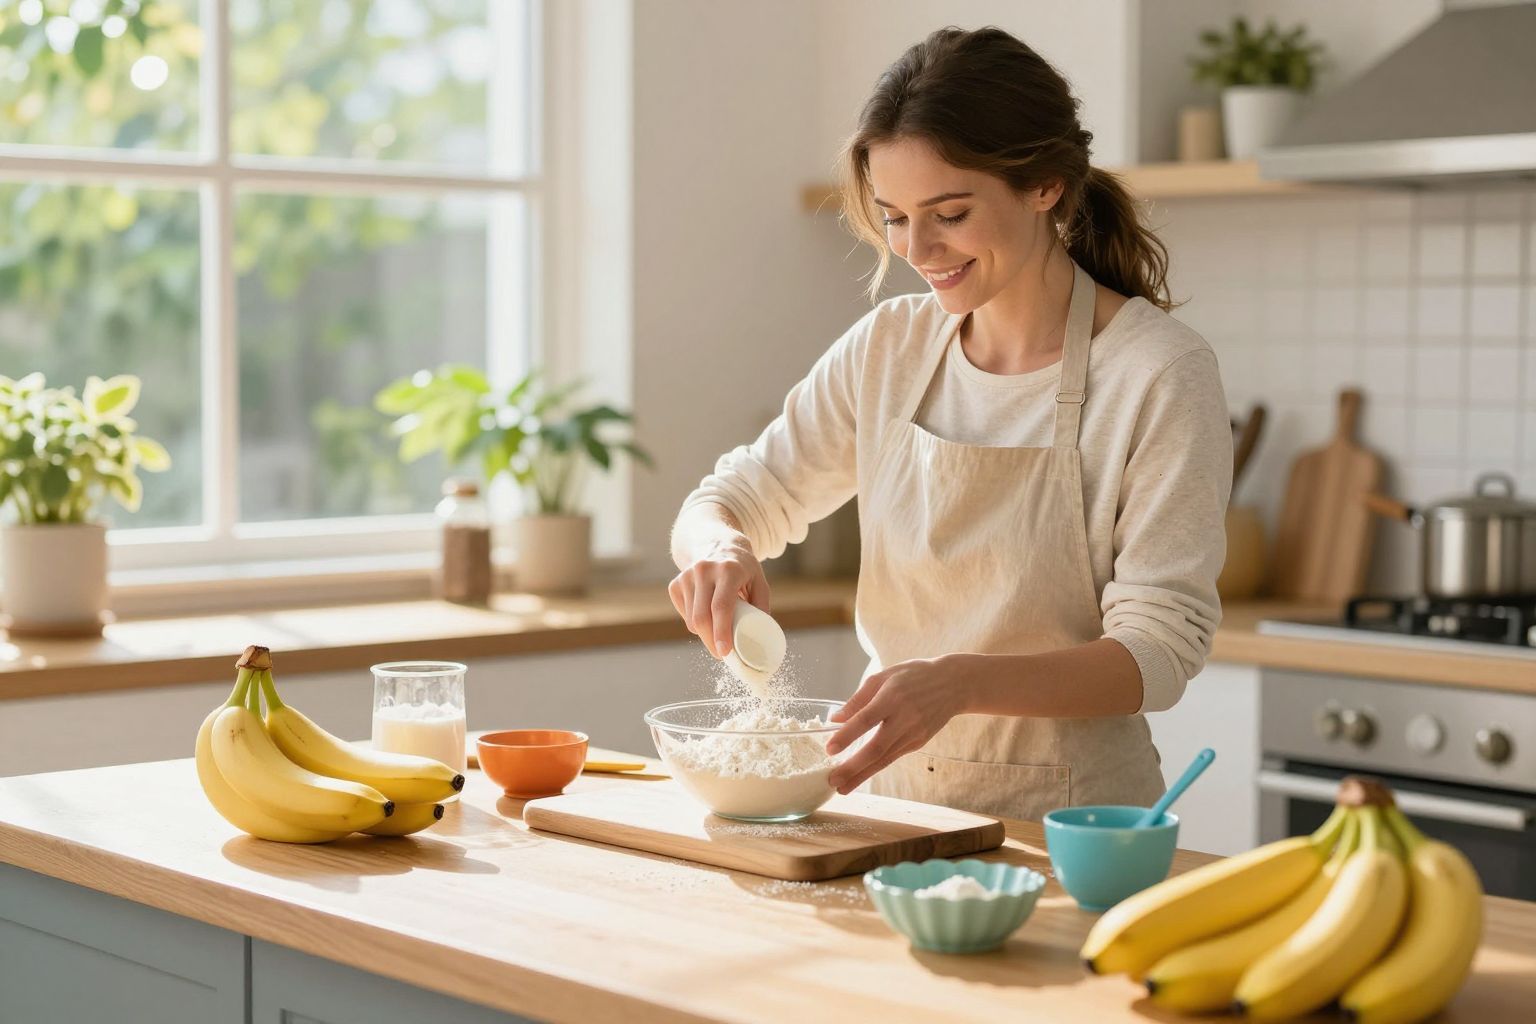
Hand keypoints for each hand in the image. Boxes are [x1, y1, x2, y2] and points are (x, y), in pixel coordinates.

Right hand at [667, 534, 768, 658]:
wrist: (717, 544)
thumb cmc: (742, 568)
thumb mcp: (759, 580)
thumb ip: (762, 605)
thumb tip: (760, 636)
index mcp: (729, 570)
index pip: (721, 606)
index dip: (722, 632)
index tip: (725, 652)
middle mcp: (704, 570)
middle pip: (702, 617)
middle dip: (711, 641)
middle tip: (722, 653)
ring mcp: (687, 576)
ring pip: (691, 619)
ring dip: (704, 633)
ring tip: (717, 631)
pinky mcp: (676, 584)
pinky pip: (684, 615)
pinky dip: (694, 623)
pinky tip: (705, 614)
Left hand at [825, 655, 975, 794]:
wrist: (953, 685)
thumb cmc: (913, 676)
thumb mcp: (884, 676)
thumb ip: (858, 699)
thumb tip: (835, 719)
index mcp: (893, 696)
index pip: (866, 719)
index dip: (847, 735)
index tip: (830, 749)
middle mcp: (905, 717)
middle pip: (876, 747)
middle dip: (853, 767)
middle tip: (832, 780)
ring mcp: (914, 733)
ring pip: (885, 759)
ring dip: (862, 775)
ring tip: (842, 788)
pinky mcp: (918, 742)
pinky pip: (893, 757)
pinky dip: (875, 768)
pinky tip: (860, 776)